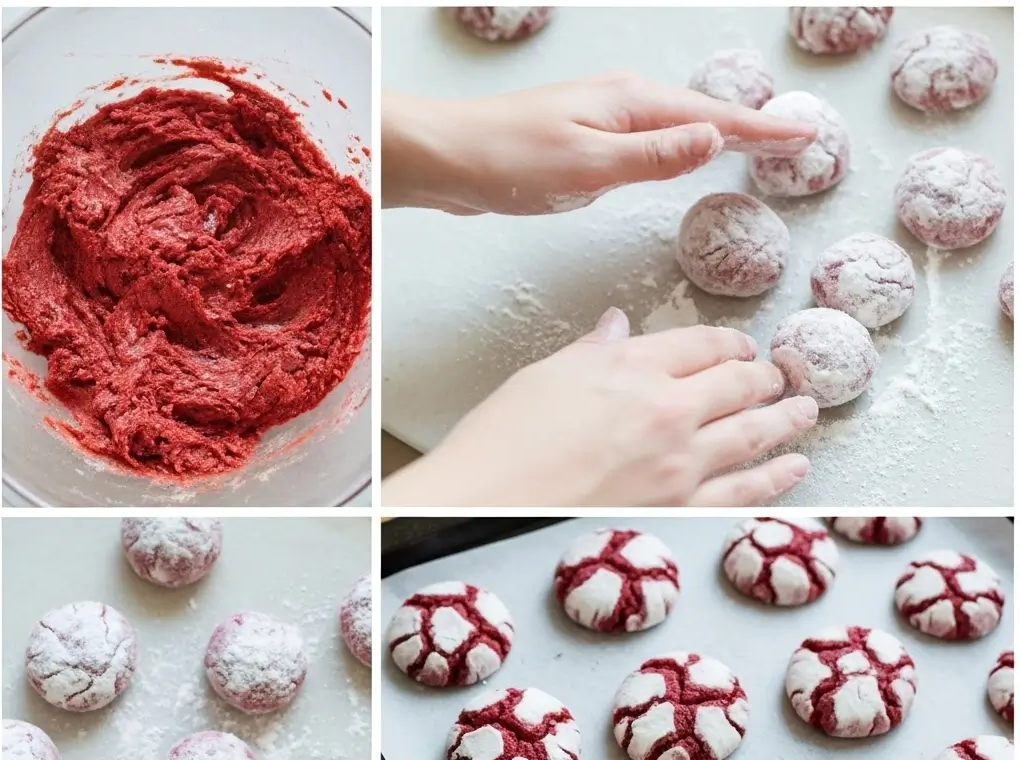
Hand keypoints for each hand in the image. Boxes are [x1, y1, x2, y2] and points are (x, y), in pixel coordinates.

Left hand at [382, 72, 816, 214]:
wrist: (446, 157)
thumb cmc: (508, 162)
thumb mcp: (588, 166)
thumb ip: (653, 157)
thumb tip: (714, 140)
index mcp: (631, 105)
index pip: (712, 120)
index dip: (760, 130)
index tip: (804, 135)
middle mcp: (621, 102)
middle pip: (701, 114)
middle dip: (749, 126)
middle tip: (792, 139)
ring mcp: (602, 118)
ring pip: (674, 125)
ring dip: (715, 134)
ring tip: (752, 143)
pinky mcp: (582, 138)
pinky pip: (646, 140)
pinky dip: (676, 147)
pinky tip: (678, 157)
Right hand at [383, 309, 816, 506]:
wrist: (484, 504)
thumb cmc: (501, 442)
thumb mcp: (543, 376)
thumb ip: (594, 351)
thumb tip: (618, 327)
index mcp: (634, 367)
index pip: (701, 344)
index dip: (729, 341)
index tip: (743, 345)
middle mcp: (669, 410)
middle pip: (738, 383)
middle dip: (765, 375)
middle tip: (781, 374)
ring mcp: (681, 464)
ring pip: (755, 434)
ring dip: (787, 419)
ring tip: (806, 411)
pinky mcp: (681, 509)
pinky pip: (745, 492)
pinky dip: (776, 478)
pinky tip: (795, 468)